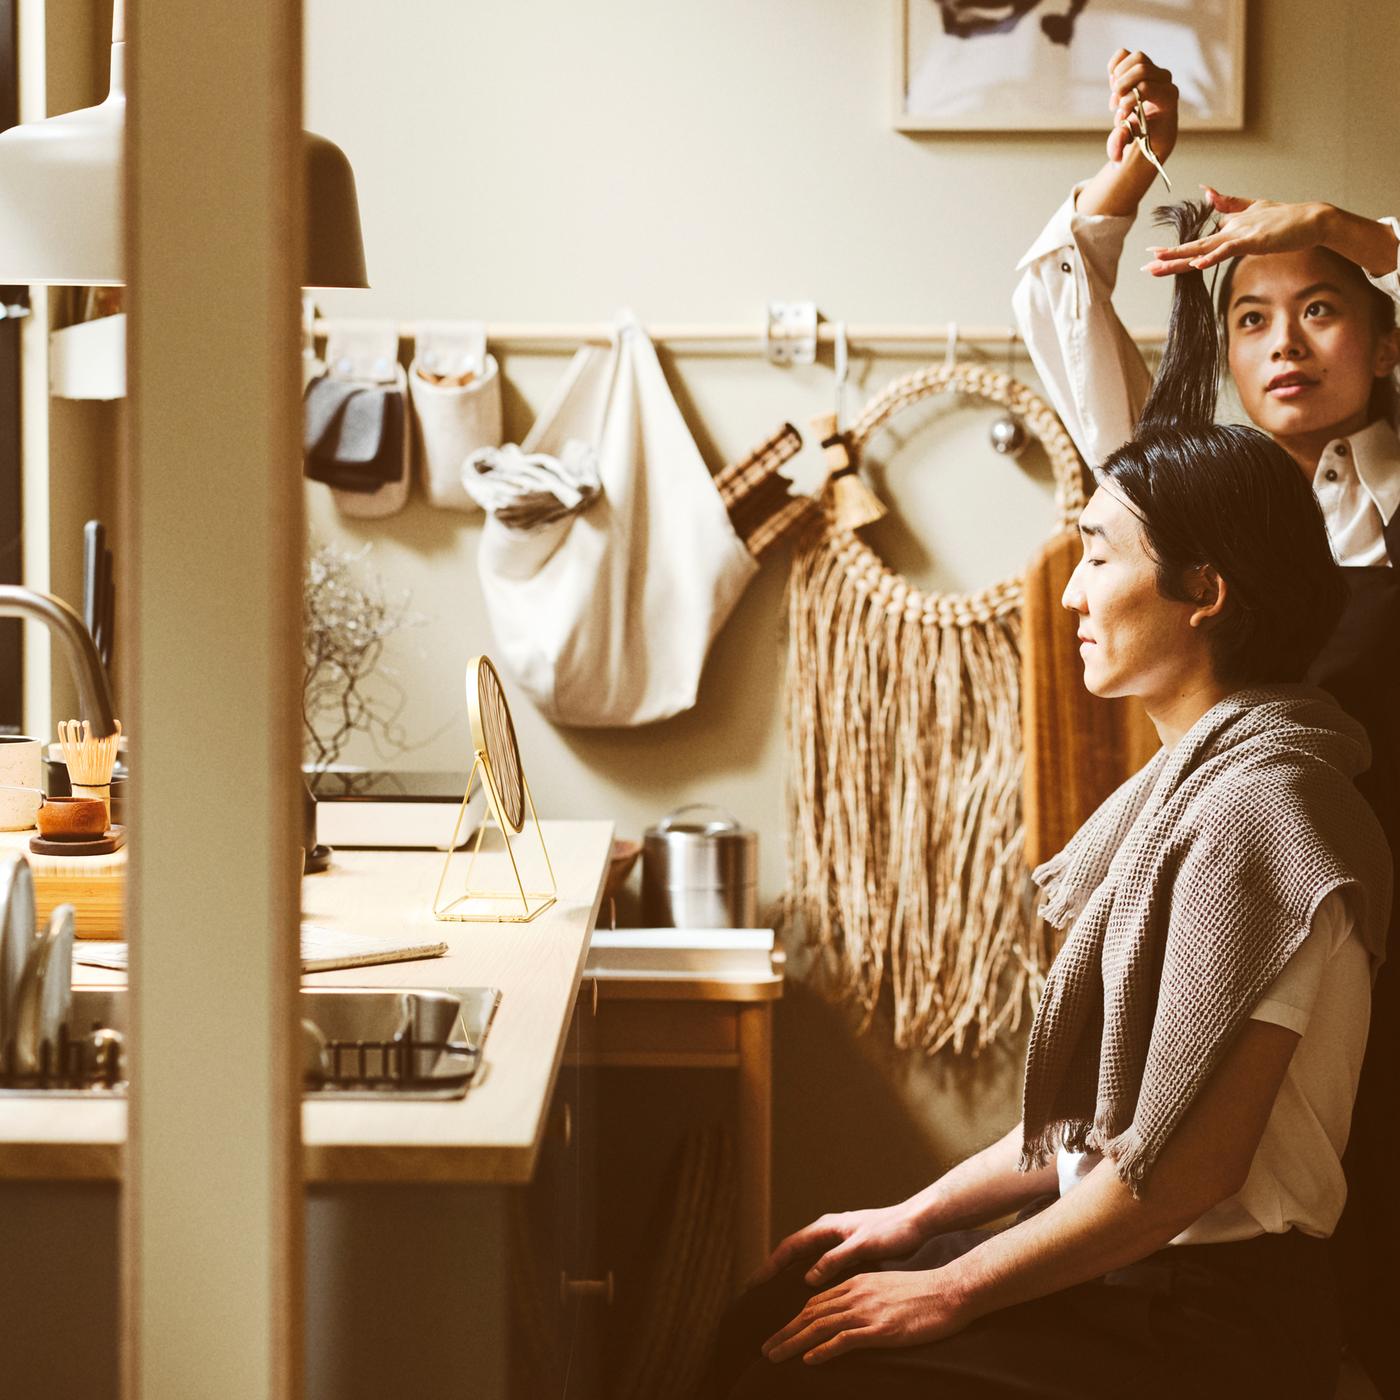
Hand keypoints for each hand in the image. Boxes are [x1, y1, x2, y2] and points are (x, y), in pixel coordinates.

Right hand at [750, 1205, 925, 1288]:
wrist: (917, 1221)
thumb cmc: (892, 1231)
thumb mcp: (862, 1246)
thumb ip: (835, 1260)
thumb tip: (807, 1278)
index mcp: (827, 1227)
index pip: (789, 1248)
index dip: (770, 1267)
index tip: (753, 1285)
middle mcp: (828, 1231)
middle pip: (793, 1252)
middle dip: (774, 1270)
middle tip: (756, 1293)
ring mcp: (838, 1239)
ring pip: (806, 1257)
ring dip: (790, 1273)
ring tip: (775, 1295)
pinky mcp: (849, 1249)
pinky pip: (820, 1263)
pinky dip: (808, 1275)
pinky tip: (810, 1292)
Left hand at [761, 1269, 967, 1364]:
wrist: (950, 1291)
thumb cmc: (923, 1294)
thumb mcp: (886, 1289)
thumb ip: (865, 1298)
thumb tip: (851, 1317)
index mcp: (856, 1283)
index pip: (816, 1302)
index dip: (794, 1319)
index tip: (780, 1334)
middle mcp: (856, 1293)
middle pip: (811, 1314)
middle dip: (785, 1332)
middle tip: (766, 1349)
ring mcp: (867, 1310)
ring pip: (820, 1326)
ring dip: (794, 1342)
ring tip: (775, 1356)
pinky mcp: (881, 1328)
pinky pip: (845, 1339)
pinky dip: (824, 1350)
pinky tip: (809, 1360)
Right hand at [1105, 48, 1178, 165]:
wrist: (1151, 131)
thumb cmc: (1145, 139)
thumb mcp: (1134, 145)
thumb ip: (1122, 144)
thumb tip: (1116, 141)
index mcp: (1168, 98)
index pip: (1146, 87)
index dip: (1128, 100)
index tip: (1120, 118)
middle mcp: (1165, 80)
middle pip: (1141, 68)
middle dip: (1122, 87)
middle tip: (1115, 106)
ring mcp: (1153, 70)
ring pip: (1136, 58)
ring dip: (1118, 77)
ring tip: (1115, 96)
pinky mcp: (1140, 66)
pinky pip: (1124, 54)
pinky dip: (1113, 67)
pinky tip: (1112, 84)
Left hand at [1143, 189, 1332, 274]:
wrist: (1312, 219)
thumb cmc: (1285, 219)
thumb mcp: (1253, 209)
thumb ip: (1229, 203)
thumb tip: (1208, 191)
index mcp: (1228, 229)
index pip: (1196, 245)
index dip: (1174, 253)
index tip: (1152, 260)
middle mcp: (1230, 231)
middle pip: (1193, 248)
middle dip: (1168, 258)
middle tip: (1144, 266)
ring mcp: (1241, 235)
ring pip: (1205, 248)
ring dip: (1181, 257)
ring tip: (1159, 264)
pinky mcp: (1254, 240)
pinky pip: (1229, 250)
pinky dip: (1214, 256)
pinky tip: (1198, 263)